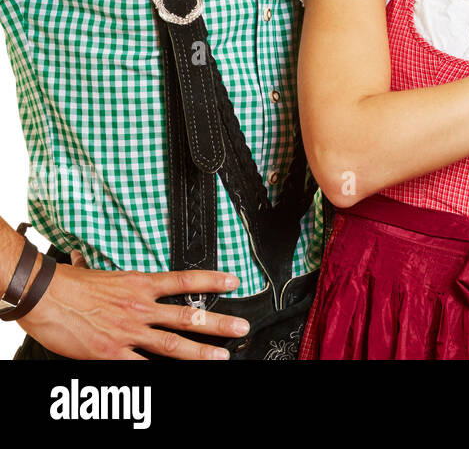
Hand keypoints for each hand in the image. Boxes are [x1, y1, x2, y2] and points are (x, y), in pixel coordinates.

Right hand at [18, 255, 249, 359]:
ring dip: (199, 352)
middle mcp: (140, 307)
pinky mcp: (111, 353)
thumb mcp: (109, 275)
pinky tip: (175, 375)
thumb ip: (129, 283)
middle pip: (187, 315)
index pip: (185, 280)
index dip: (212, 280)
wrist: (45, 296)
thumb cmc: (73, 284)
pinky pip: (140, 365)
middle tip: (241, 327)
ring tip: (221, 356)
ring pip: (171, 344)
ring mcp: (127, 332)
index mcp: (141, 285)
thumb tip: (135, 278)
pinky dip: (157, 371)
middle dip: (218, 323)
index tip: (234, 281)